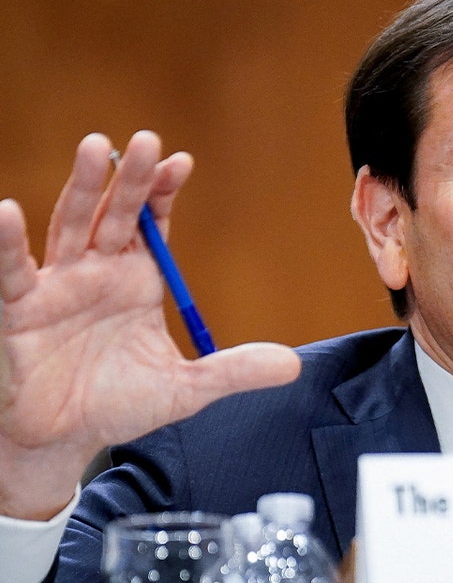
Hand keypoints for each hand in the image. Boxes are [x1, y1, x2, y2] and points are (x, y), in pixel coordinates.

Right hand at [0, 131, 299, 520]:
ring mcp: (55, 286)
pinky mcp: (18, 310)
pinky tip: (6, 213)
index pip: (152, 223)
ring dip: (84, 187)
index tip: (183, 163)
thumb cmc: (117, 405)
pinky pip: (12, 272)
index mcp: (134, 280)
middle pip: (115, 213)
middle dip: (132, 178)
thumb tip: (293, 365)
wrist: (62, 442)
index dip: (165, 192)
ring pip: (70, 226)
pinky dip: (6, 244)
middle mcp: (95, 272)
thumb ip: (234, 372)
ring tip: (97, 147)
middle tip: (148, 139)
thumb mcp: (185, 389)